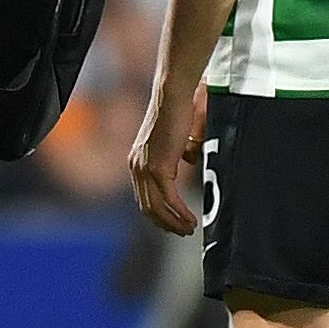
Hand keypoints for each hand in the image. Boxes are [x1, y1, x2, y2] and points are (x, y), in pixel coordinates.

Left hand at [127, 82, 207, 235]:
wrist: (173, 96)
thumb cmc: (178, 109)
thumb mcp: (177, 137)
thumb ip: (181, 152)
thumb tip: (190, 160)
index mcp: (137, 160)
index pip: (143, 196)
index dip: (157, 213)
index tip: (172, 221)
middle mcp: (137, 167)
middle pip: (147, 207)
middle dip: (165, 223)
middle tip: (182, 231)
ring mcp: (146, 168)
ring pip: (157, 207)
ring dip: (174, 222)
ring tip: (188, 228)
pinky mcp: (159, 168)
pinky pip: (169, 199)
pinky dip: (180, 212)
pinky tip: (191, 219)